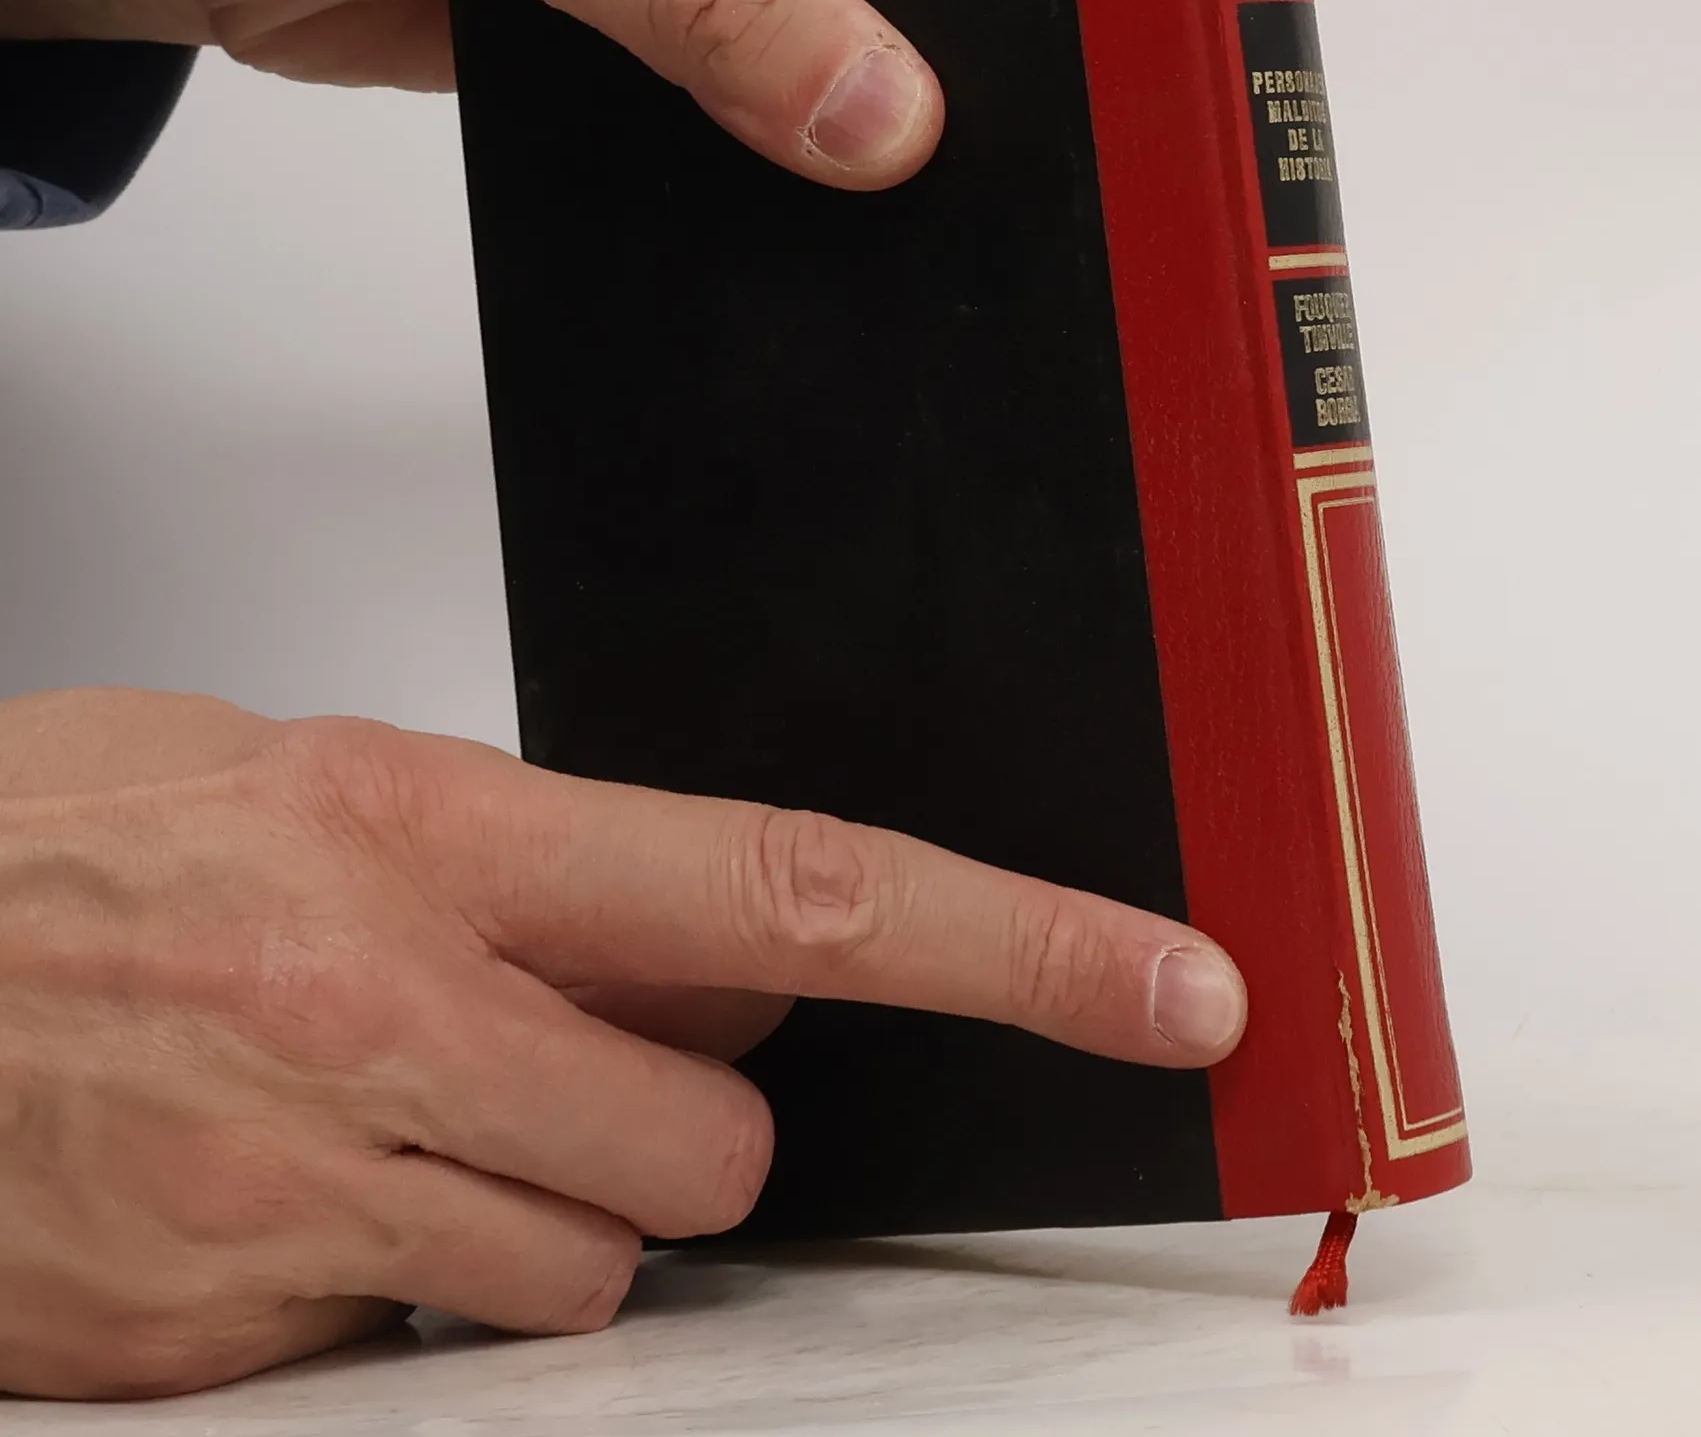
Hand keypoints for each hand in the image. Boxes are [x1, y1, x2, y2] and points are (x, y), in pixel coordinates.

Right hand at [0, 688, 1245, 1399]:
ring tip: (392, 1110)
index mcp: (426, 831)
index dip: (1018, 943)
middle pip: (718, 1135)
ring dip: (543, 1205)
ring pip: (596, 1264)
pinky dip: (409, 1283)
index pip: (804, 890)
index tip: (1165, 982)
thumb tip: (723, 950)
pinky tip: (297, 1187)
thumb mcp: (314, 779)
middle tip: (546, 1047)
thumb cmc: (56, 845)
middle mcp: (380, 1009)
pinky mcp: (229, 1337)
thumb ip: (536, 867)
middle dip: (677, 1115)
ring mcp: (299, 1190)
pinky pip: (436, 1346)